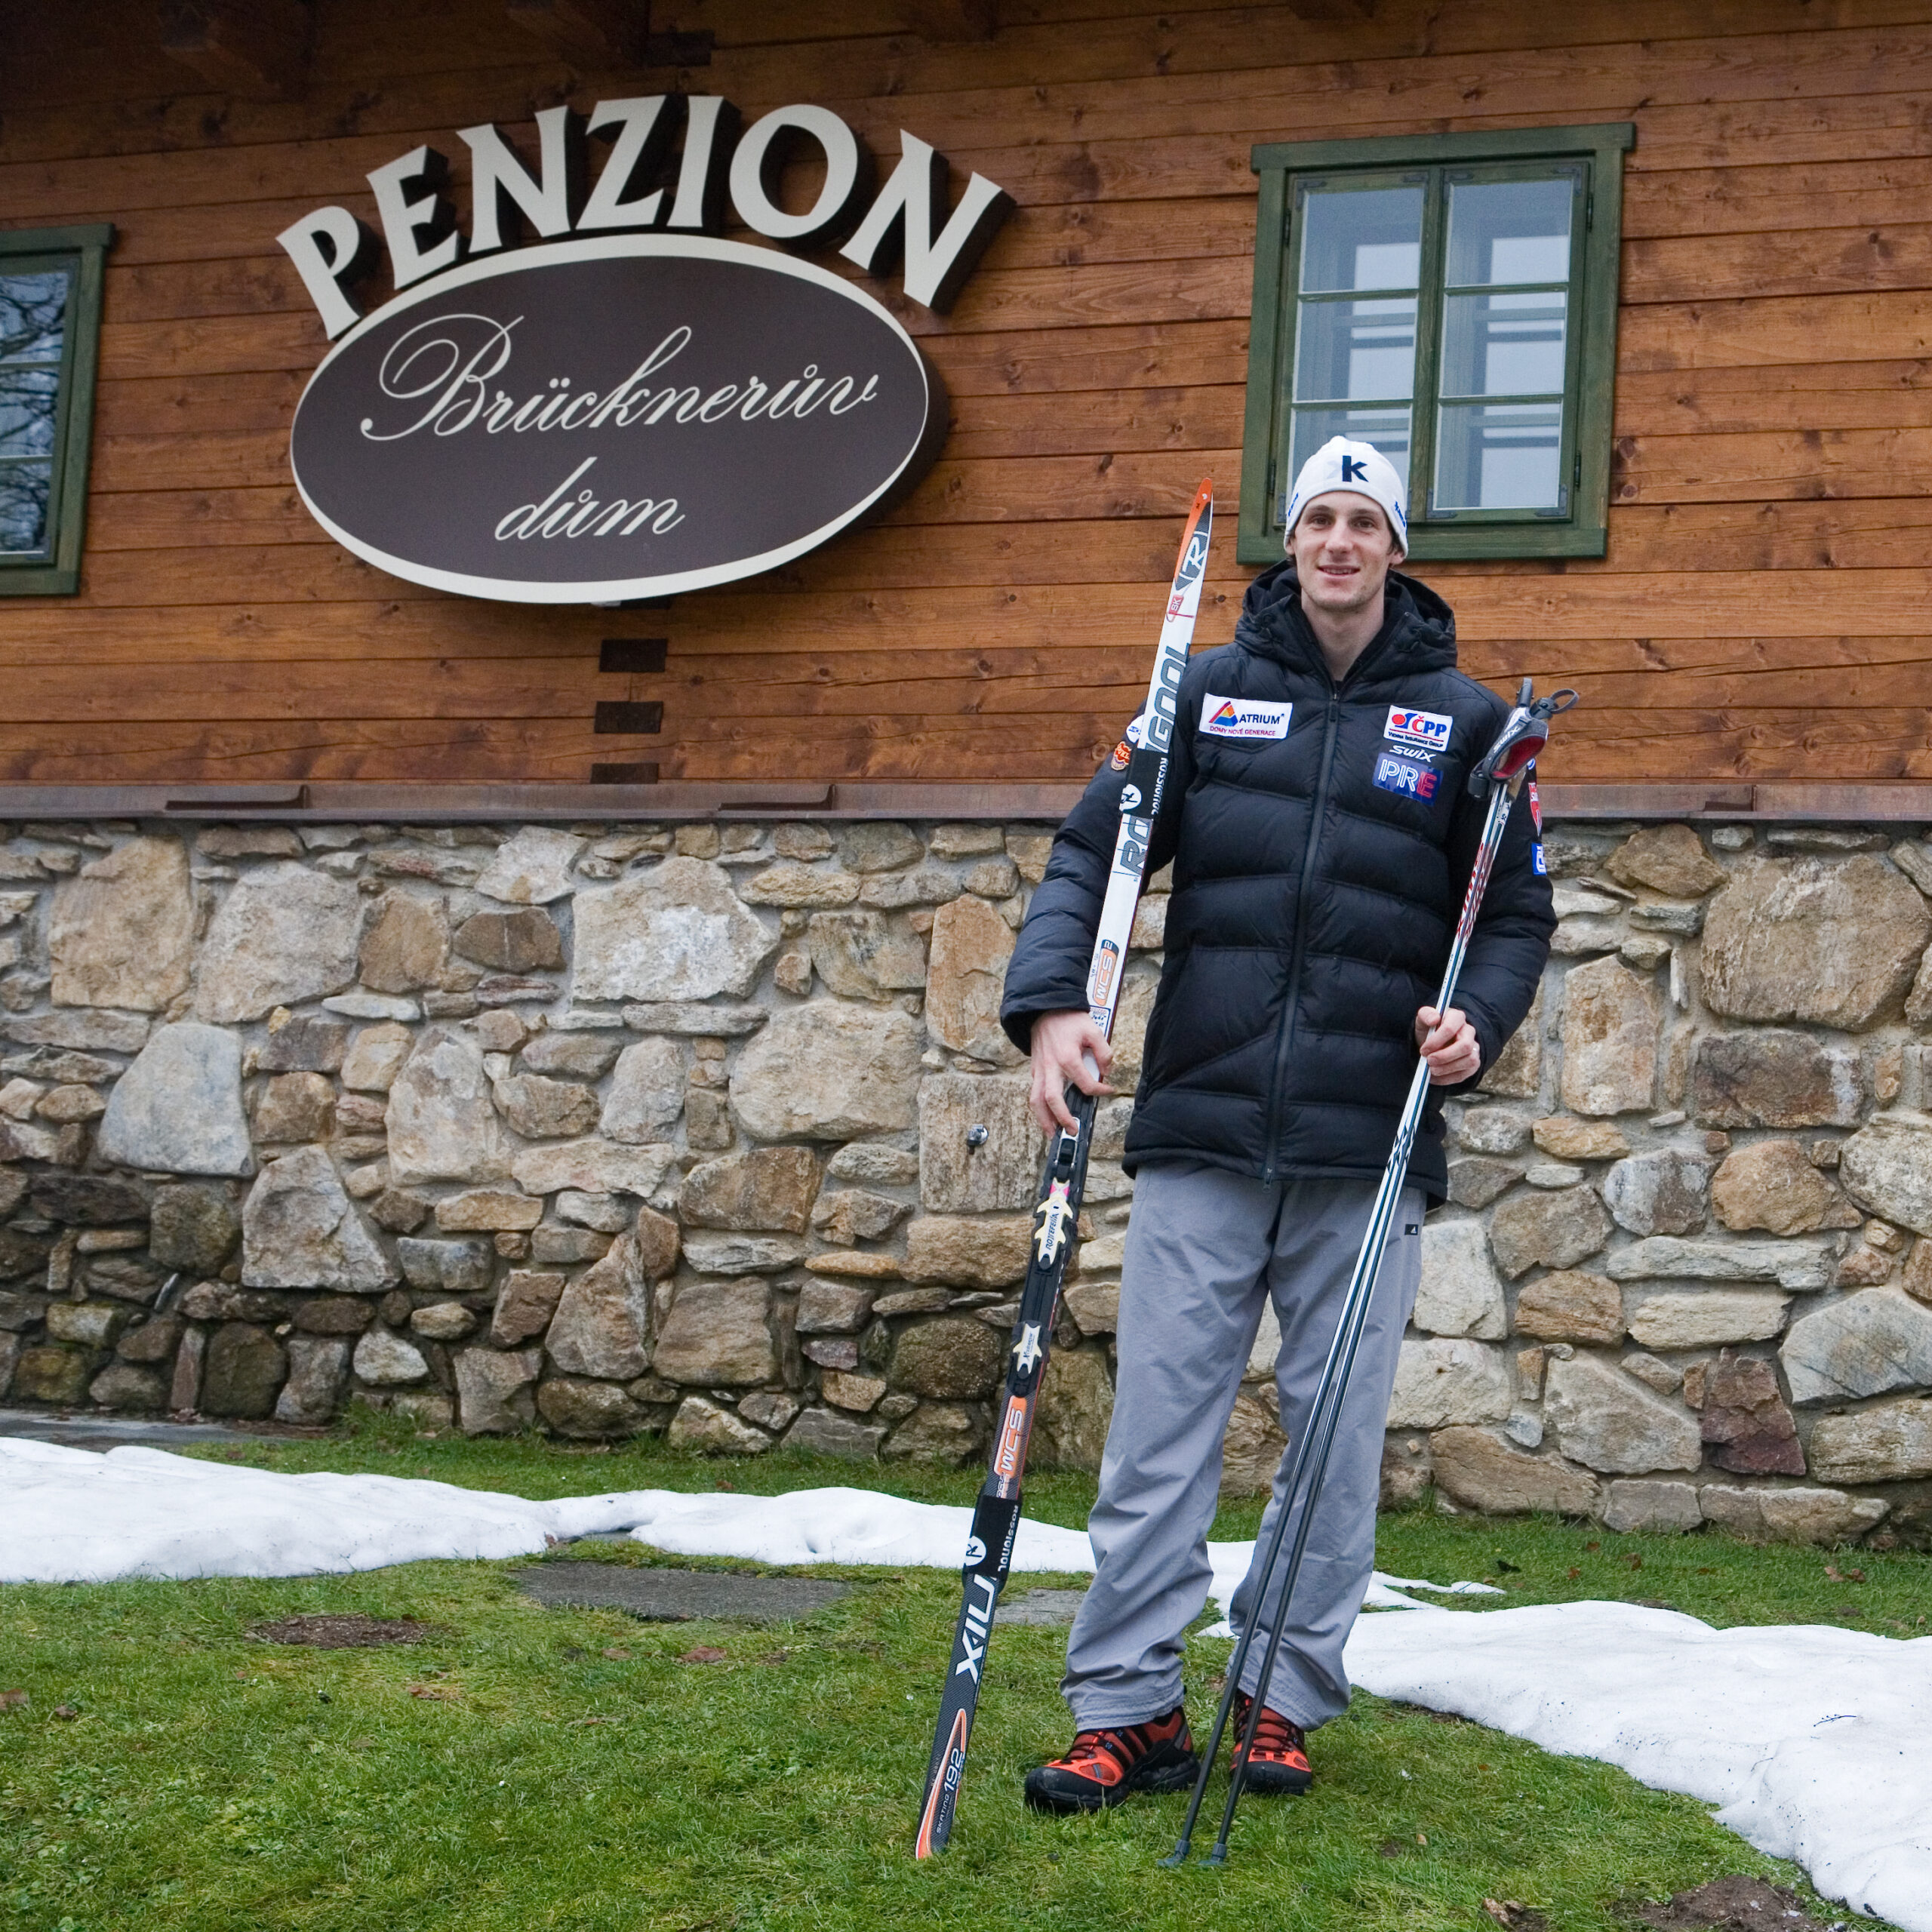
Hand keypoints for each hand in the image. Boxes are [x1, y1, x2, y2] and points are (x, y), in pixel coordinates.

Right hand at [1027, 1009, 1114, 1134]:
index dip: (1100, 1091)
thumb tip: (1106, 1071)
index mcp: (1068, 1058)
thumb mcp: (1093, 1030)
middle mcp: (1051, 1068)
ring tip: (1052, 1133)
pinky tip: (1047, 1115)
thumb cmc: (1069, 1020)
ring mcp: (1040, 1070)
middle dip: (1063, 1118)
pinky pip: (1034, 1093)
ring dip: (1043, 1120)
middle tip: (1073, 1130)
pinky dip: (1039, 1108)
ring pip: (1037, 1100)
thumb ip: (1104, 1052)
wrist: (1045, 1009)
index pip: (1086, 1084)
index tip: (1107, 1090)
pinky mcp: (1034, 1070)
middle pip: (1053, 1100)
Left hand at [1415, 1005, 1479, 1085]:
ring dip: (1448, 1069)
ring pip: (1470, 1061)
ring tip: (1431, 1070)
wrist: (1432, 1044)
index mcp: (1457, 1017)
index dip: (1436, 1041)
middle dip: (1445, 1056)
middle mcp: (1469, 1032)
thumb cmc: (1429, 1030)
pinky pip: (1465, 1074)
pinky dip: (1448, 1078)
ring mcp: (1474, 1048)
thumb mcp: (1422, 1020)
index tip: (1423, 1050)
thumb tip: (1434, 1019)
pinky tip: (1435, 1077)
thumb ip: (1426, 1015)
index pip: (1450, 1028)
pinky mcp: (1472, 1064)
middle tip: (1429, 1061)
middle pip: (1465, 1046)